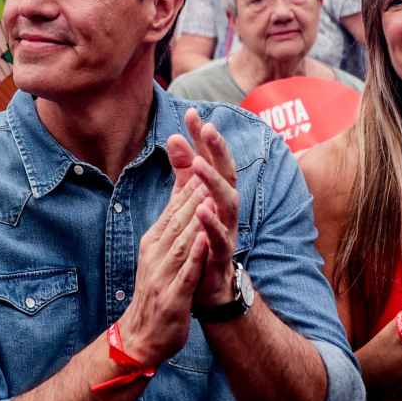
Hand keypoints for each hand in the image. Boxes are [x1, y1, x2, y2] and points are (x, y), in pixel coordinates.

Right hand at [117, 156, 212, 367]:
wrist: (141, 337)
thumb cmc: (158, 287)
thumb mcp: (163, 248)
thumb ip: (174, 218)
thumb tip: (186, 185)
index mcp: (156, 238)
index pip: (176, 204)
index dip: (190, 176)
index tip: (202, 152)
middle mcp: (157, 251)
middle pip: (179, 216)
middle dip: (193, 188)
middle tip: (206, 159)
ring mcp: (163, 274)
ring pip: (182, 240)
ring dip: (193, 217)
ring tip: (207, 192)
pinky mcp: (173, 297)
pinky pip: (185, 272)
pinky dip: (194, 255)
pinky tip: (204, 239)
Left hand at [172, 108, 240, 307]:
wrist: (208, 287)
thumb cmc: (201, 240)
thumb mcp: (190, 201)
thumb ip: (183, 172)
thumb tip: (174, 138)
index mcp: (217, 194)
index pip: (211, 159)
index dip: (203, 138)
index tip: (192, 113)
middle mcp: (227, 208)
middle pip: (227, 173)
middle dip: (218, 151)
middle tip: (207, 128)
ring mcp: (227, 230)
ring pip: (227, 201)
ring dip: (213, 182)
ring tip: (198, 164)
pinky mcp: (222, 254)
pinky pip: (219, 236)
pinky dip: (211, 223)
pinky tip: (201, 209)